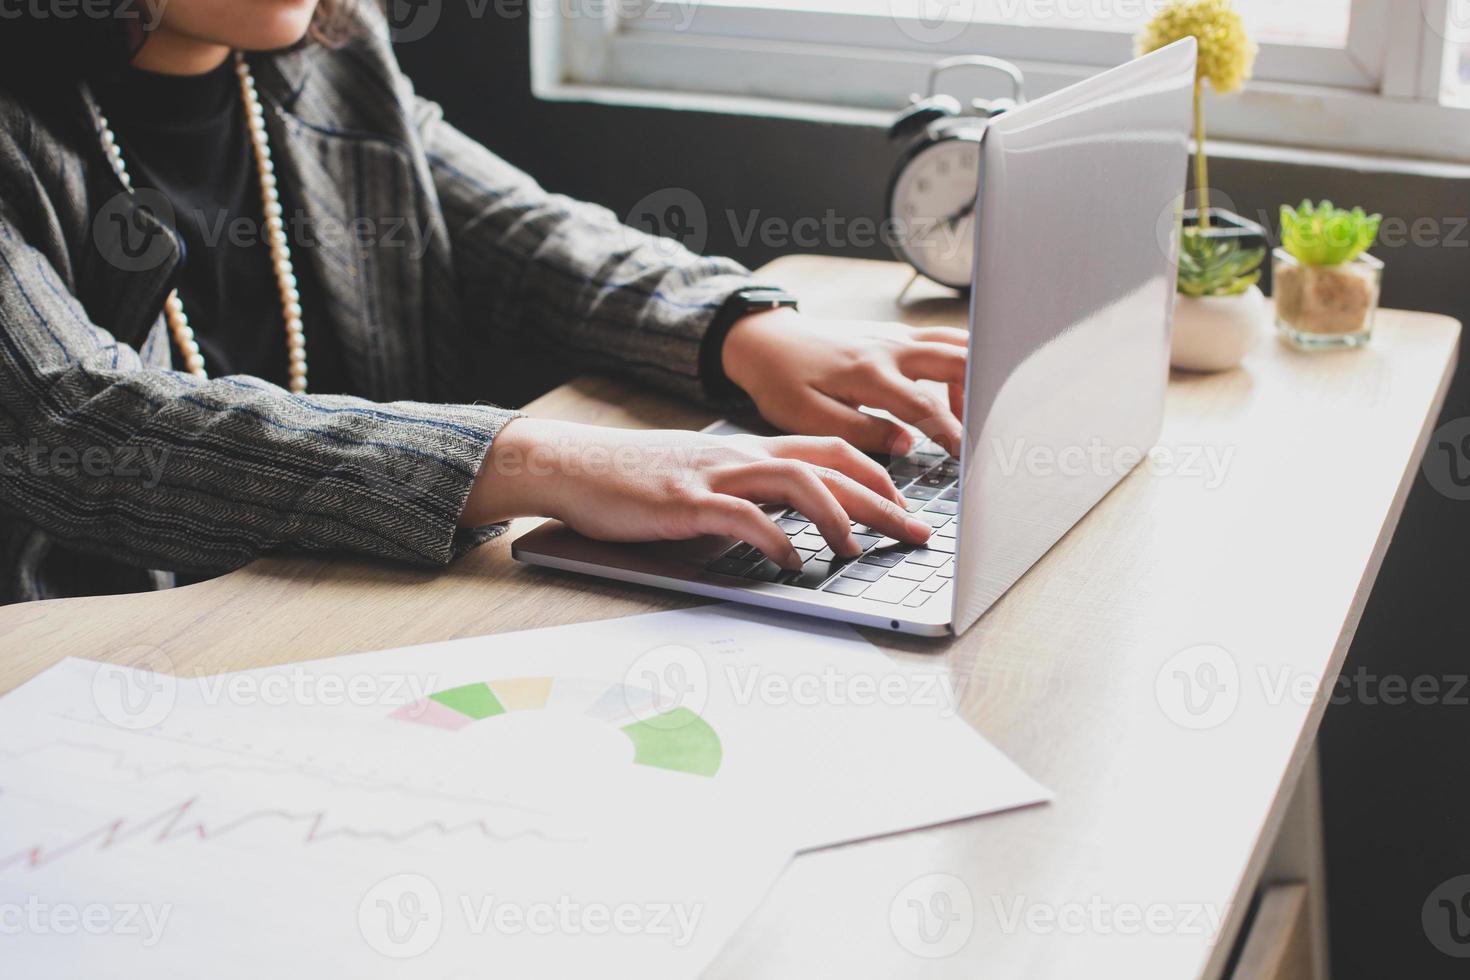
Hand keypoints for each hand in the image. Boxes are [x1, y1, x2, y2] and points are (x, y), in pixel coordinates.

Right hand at [461, 418, 932, 569]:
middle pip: (831, 466)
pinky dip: (777, 540)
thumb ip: (746, 494)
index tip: (908, 505)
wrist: (572, 464)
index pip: (830, 450)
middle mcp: (742, 457)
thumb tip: (787, 526)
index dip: (877, 475)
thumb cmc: (636, 479)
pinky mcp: (685, 502)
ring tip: (859, 549)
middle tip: (917, 534)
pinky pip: (744, 517)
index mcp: (749, 452)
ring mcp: (715, 476)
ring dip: (839, 516)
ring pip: (798, 481)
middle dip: (883, 499)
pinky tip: (794, 563)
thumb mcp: (704, 479)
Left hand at [721, 309, 967, 456]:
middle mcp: (890, 348)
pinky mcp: (895, 333)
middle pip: (956, 362)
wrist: (766, 340)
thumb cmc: (782, 381)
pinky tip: (955, 393)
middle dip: (982, 394)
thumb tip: (908, 443)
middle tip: (993, 428)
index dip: (953, 433)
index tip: (969, 456)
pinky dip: (962, 361)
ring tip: (973, 415)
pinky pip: (943, 340)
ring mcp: (895, 335)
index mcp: (869, 372)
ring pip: (956, 344)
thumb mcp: (808, 416)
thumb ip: (861, 430)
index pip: (925, 406)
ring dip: (976, 375)